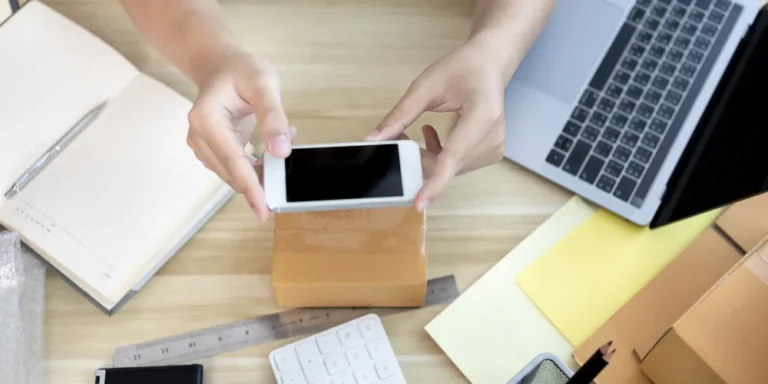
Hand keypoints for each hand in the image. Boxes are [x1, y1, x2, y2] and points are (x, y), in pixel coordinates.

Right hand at [186, 49, 293, 221]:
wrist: (220, 66)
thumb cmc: (240, 70)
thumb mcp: (264, 84)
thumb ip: (273, 117)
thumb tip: (282, 152)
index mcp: (207, 119)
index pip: (233, 161)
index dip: (251, 187)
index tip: (263, 209)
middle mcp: (198, 136)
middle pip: (232, 172)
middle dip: (261, 178)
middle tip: (287, 165)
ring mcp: (202, 146)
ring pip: (234, 173)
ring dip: (261, 167)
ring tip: (282, 137)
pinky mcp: (210, 151)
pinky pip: (235, 167)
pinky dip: (255, 163)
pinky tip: (271, 145)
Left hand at [368, 39, 507, 210]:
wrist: (491, 63)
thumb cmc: (463, 68)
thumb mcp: (426, 86)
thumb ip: (400, 115)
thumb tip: (375, 140)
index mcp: (482, 116)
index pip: (454, 157)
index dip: (434, 182)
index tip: (418, 202)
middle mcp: (492, 138)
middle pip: (447, 165)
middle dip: (418, 158)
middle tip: (399, 136)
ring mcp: (494, 148)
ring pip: (450, 168)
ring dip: (428, 156)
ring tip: (417, 130)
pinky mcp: (490, 153)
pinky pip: (457, 165)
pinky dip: (439, 156)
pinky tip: (430, 136)